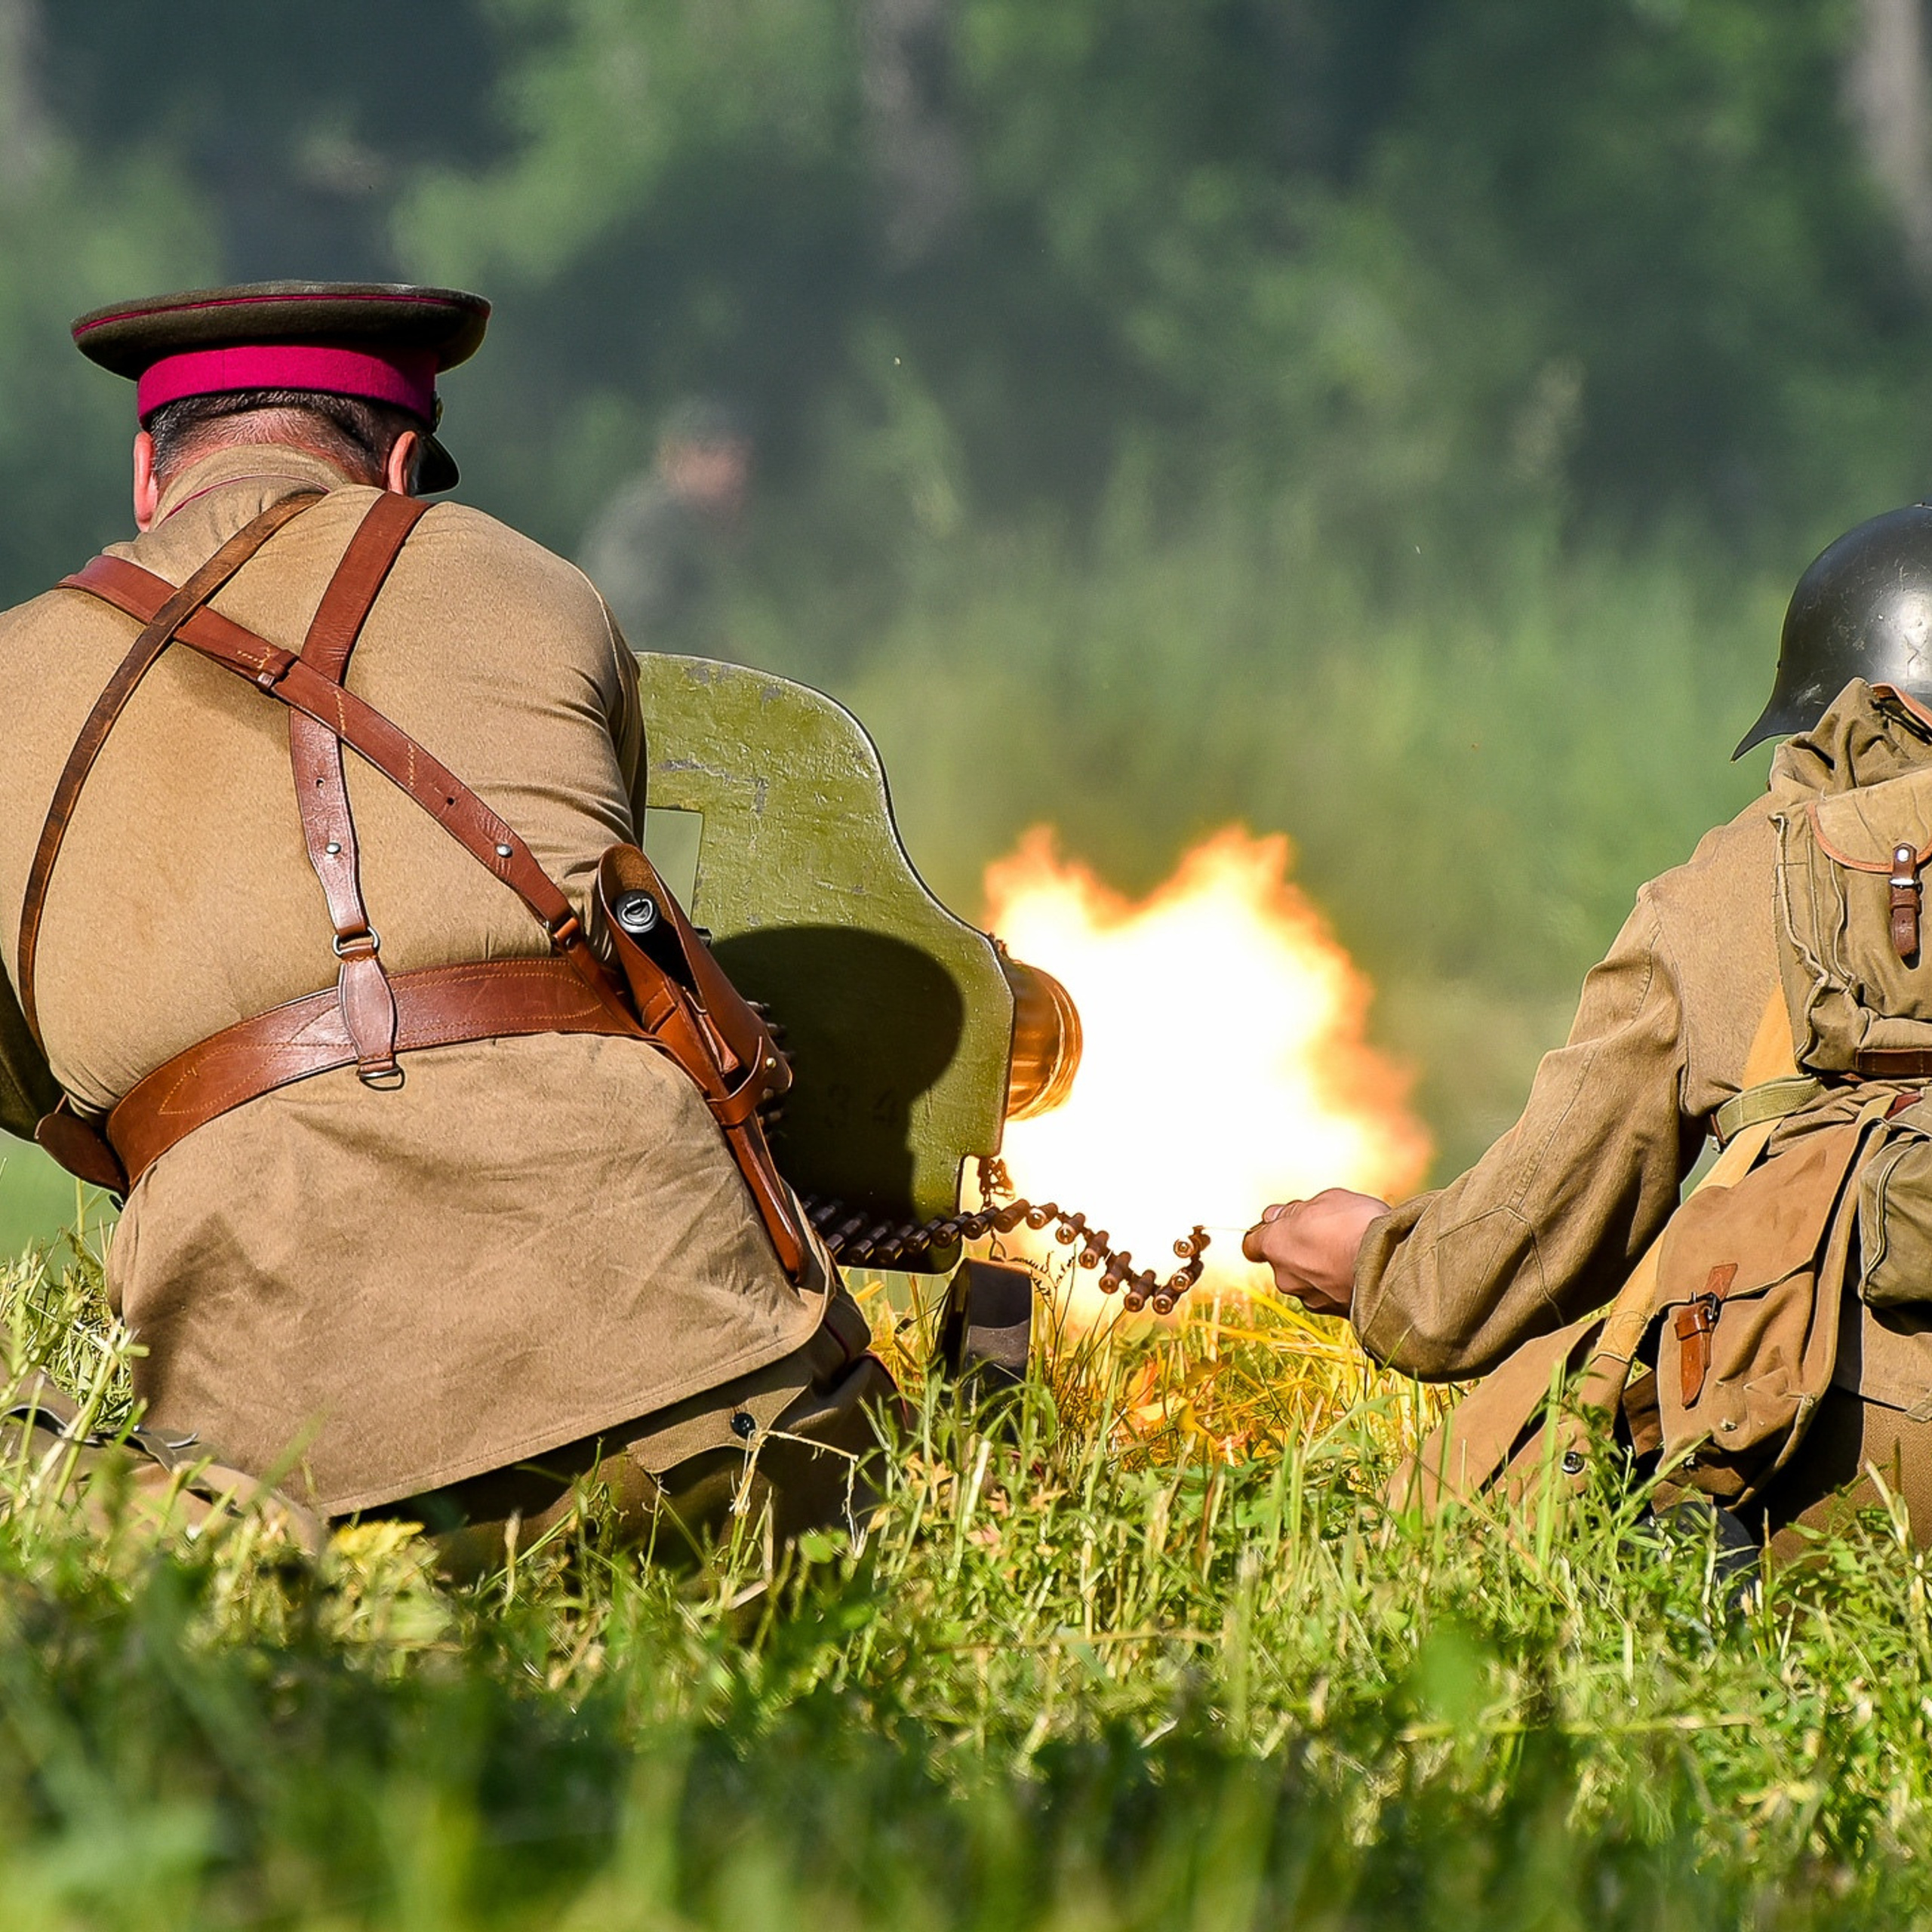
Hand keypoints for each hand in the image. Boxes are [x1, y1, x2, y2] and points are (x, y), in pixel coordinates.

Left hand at [1242, 1188, 1388, 1317]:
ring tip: (1352, 1252)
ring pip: (1308, 1280)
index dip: (1267, 1233)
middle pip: (1284, 1263)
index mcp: (1275, 1246)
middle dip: (1301, 1251)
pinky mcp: (1336, 1314)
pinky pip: (1331, 1295)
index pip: (1252, 1244)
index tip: (1285, 1224)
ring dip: (1323, 1269)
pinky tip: (1362, 1270)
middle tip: (1329, 1234)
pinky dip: (1340, 1284)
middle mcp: (1286, 1278)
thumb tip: (1276, 1216)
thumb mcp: (1325, 1200)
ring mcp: (1310, 1299)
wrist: (1393, 1265)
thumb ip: (1295, 1211)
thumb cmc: (1355, 1225)